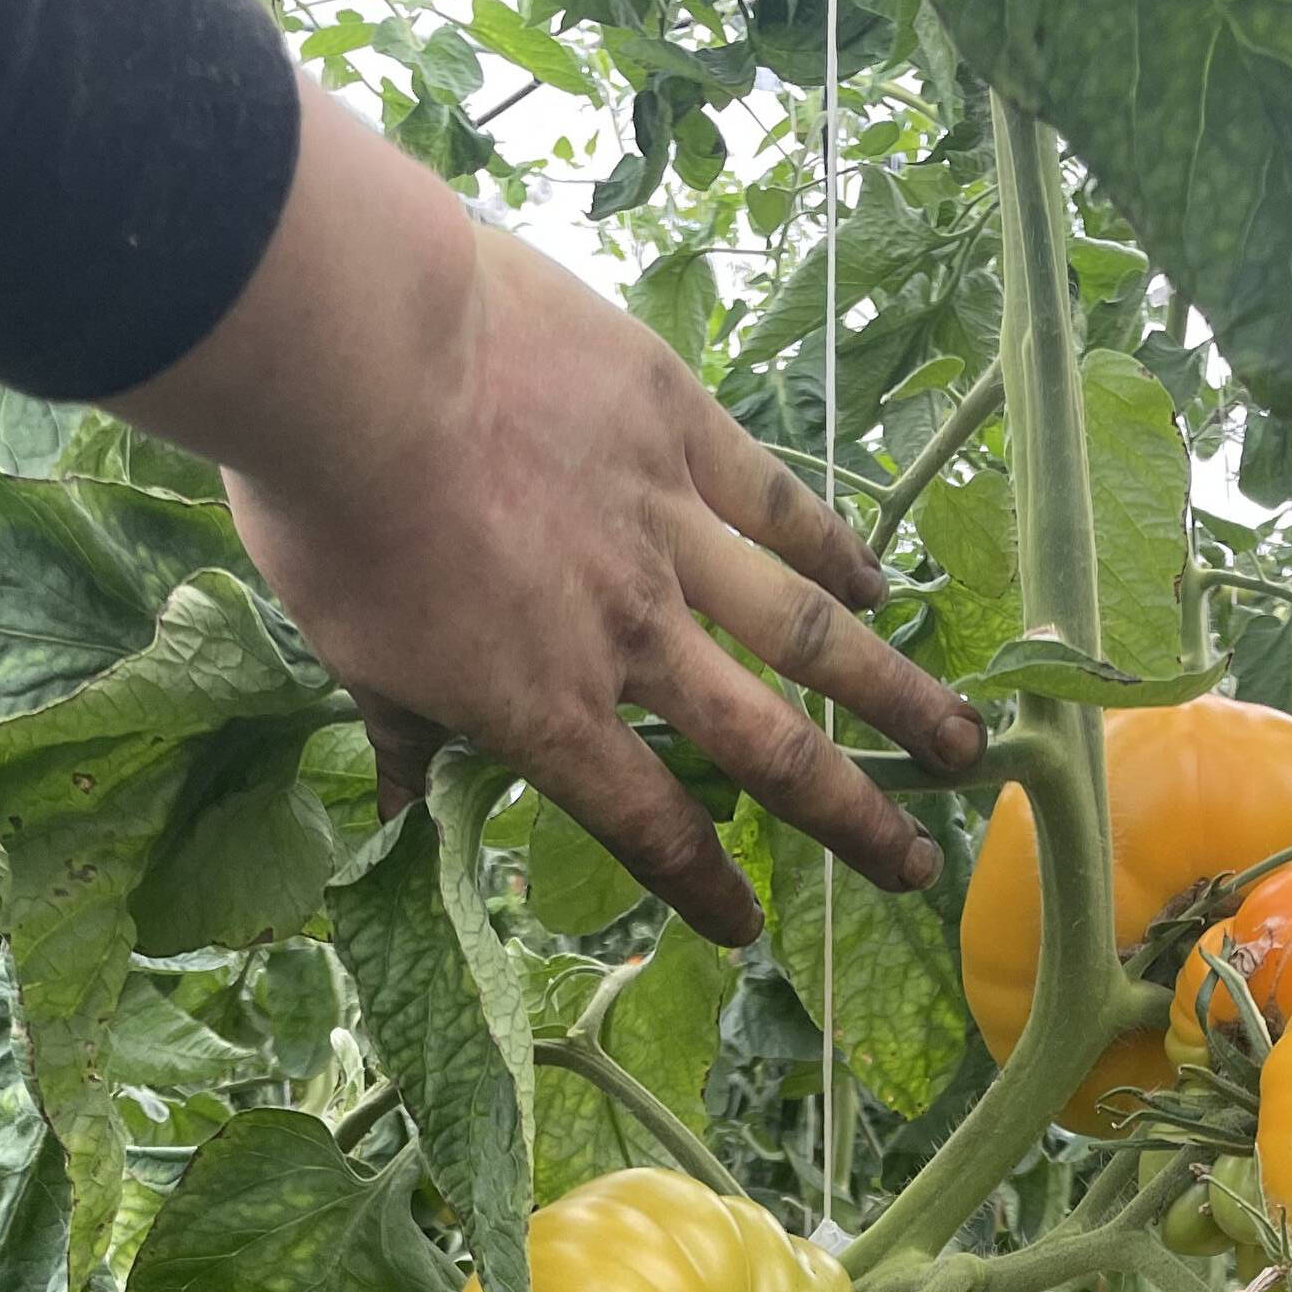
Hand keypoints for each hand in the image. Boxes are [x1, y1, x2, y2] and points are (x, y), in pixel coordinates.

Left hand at [115, 78, 984, 943]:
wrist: (355, 359)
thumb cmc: (327, 518)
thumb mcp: (350, 655)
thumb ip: (400, 739)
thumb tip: (397, 824)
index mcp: (546, 711)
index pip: (645, 826)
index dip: (700, 888)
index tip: (746, 933)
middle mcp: (632, 641)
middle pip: (769, 752)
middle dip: (850, 822)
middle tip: (917, 869)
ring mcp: (669, 532)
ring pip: (809, 635)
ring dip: (894, 697)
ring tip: (963, 746)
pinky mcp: (680, 427)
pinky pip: (778, 503)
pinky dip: (835, 549)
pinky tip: (882, 583)